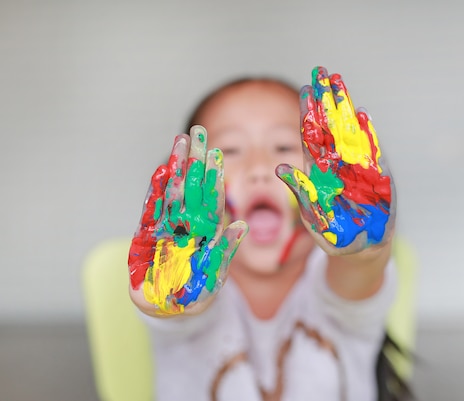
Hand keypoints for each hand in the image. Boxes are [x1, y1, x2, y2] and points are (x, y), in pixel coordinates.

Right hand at [128, 126, 247, 314]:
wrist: (168, 310)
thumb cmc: (195, 293)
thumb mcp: (215, 274)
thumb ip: (225, 251)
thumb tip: (241, 225)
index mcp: (207, 230)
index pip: (212, 198)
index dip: (214, 176)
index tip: (217, 153)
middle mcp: (188, 224)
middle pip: (193, 186)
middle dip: (195, 160)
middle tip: (198, 131)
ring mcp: (167, 227)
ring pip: (173, 192)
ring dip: (176, 167)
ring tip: (179, 142)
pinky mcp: (147, 236)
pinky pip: (152, 211)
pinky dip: (155, 191)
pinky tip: (160, 170)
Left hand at [277, 66, 394, 254]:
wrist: (363, 247)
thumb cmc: (335, 235)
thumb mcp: (313, 215)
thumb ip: (299, 190)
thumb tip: (281, 166)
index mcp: (319, 172)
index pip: (312, 136)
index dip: (309, 113)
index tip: (305, 89)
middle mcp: (337, 165)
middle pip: (330, 126)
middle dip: (326, 99)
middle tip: (321, 71)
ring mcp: (356, 169)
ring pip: (349, 132)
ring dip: (345, 107)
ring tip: (340, 83)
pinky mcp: (375, 177)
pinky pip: (371, 151)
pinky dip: (368, 133)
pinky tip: (363, 114)